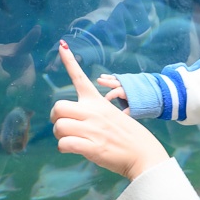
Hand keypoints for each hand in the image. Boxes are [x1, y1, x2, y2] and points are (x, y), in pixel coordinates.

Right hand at [0, 25, 40, 93]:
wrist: (2, 75)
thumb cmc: (17, 75)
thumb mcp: (25, 82)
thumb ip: (22, 87)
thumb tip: (9, 92)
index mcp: (19, 52)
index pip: (25, 44)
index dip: (31, 37)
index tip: (38, 28)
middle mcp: (2, 49)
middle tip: (2, 81)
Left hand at [50, 41, 168, 179]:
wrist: (143, 154)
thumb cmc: (127, 136)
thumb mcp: (112, 115)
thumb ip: (92, 113)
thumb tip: (72, 118)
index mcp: (98, 102)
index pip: (80, 78)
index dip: (69, 61)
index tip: (62, 45)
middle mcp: (94, 112)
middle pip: (58, 107)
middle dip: (55, 118)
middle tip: (64, 126)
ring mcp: (93, 130)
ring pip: (58, 127)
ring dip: (59, 136)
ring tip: (70, 140)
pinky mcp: (92, 147)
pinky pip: (64, 144)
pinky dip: (63, 148)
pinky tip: (71, 149)